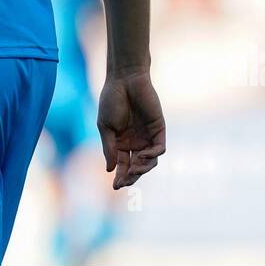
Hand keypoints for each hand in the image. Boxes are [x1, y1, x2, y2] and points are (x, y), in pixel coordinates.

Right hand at [97, 71, 165, 189]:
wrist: (125, 80)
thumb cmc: (112, 100)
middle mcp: (135, 142)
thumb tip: (109, 169)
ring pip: (149, 161)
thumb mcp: (105, 126)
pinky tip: (142, 156)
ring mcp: (148, 136)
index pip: (122, 165)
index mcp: (121, 143)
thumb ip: (109, 148)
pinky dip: (152, 156)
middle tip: (124, 183)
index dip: (120, 176)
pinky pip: (159, 148)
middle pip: (136, 167)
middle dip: (131, 177)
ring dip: (142, 169)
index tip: (116, 186)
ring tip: (133, 169)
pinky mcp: (158, 129)